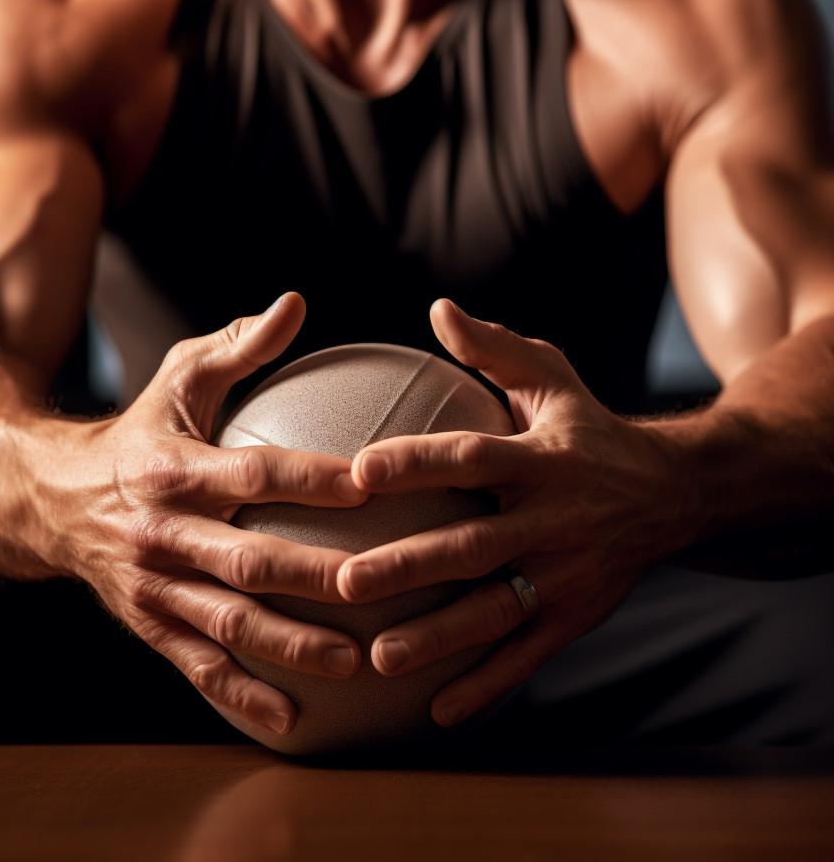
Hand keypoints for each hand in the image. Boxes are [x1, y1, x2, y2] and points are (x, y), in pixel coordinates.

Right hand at [46, 293, 365, 736]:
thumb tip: (295, 302)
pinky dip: (240, 692)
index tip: (373, 482)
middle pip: (246, 558)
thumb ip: (237, 346)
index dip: (311, 478)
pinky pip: (196, 663)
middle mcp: (160, 530)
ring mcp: (152, 584)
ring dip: (288, 645)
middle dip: (314, 576)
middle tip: (379, 587)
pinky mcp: (147, 622)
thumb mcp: (176, 378)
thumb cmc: (136, 431)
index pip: (252, 473)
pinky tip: (291, 718)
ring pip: (226, 621)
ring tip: (352, 661)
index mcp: (171, 466)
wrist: (48, 497)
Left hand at [336, 299, 694, 726]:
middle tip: (344, 582)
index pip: (471, 458)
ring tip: (380, 658)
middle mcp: (554, 520)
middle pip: (474, 547)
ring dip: (439, 639)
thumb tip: (435, 309)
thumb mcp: (553, 378)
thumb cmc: (591, 429)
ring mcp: (567, 576)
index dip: (416, 463)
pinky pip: (528, 656)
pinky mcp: (576, 616)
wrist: (675, 493)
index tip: (358, 470)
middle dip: (410, 567)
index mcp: (541, 459)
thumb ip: (494, 348)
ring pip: (497, 613)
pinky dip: (486, 685)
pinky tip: (436, 711)